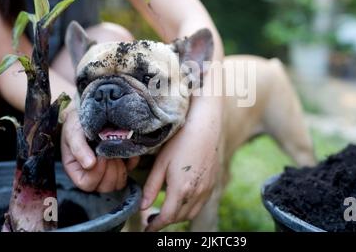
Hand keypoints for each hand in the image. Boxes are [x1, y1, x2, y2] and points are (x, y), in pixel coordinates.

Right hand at [60, 105, 138, 191]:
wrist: (97, 106)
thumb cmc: (80, 119)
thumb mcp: (74, 130)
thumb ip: (78, 147)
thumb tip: (89, 165)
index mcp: (76, 168)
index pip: (87, 184)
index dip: (96, 173)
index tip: (100, 156)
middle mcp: (92, 172)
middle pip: (104, 187)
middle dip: (110, 170)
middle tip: (109, 152)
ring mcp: (108, 169)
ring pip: (117, 184)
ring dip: (120, 167)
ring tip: (116, 151)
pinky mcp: (123, 162)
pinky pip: (130, 169)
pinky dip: (131, 160)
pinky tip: (126, 148)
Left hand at [141, 96, 221, 231]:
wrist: (204, 128)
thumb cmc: (180, 141)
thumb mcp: (160, 163)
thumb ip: (151, 187)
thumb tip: (142, 207)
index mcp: (181, 189)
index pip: (167, 217)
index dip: (155, 225)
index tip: (147, 227)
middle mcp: (196, 193)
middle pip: (179, 217)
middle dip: (166, 221)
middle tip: (154, 217)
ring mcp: (207, 189)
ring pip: (191, 213)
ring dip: (178, 215)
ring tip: (167, 209)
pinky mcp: (213, 183)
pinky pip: (201, 204)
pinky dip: (190, 208)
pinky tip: (182, 199)